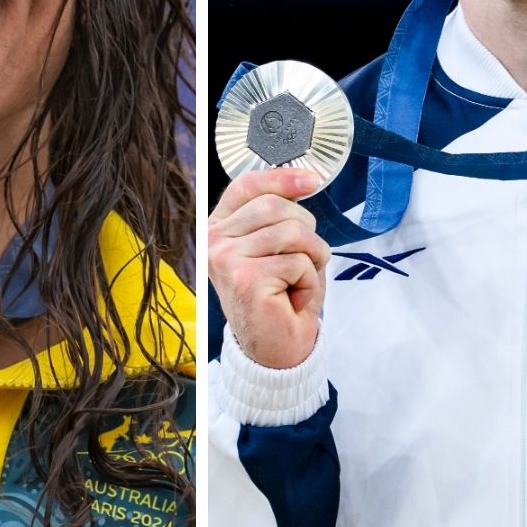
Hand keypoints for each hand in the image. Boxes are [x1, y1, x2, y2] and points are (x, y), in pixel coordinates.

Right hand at [207, 168, 332, 368]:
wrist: (278, 349)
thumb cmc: (282, 299)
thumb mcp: (281, 246)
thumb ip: (282, 213)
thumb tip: (306, 178)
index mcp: (218, 228)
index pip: (247, 186)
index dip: (282, 177)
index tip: (312, 179)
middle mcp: (214, 241)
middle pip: (275, 205)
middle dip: (306, 232)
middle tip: (303, 262)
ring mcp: (225, 259)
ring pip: (292, 232)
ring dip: (311, 259)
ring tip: (297, 281)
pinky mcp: (245, 279)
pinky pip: (298, 262)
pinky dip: (308, 282)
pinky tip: (292, 298)